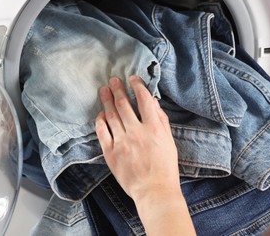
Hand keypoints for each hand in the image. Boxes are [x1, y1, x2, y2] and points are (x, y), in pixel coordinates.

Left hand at [96, 76, 195, 235]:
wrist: (154, 190)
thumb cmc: (165, 167)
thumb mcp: (169, 141)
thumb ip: (161, 120)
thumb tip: (153, 102)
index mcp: (153, 128)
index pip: (144, 100)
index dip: (137, 86)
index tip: (133, 79)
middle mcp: (136, 132)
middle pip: (124, 104)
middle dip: (118, 89)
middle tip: (113, 79)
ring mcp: (122, 142)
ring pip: (111, 115)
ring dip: (107, 100)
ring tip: (104, 90)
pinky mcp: (110, 152)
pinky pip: (102, 132)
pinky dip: (100, 120)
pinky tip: (100, 113)